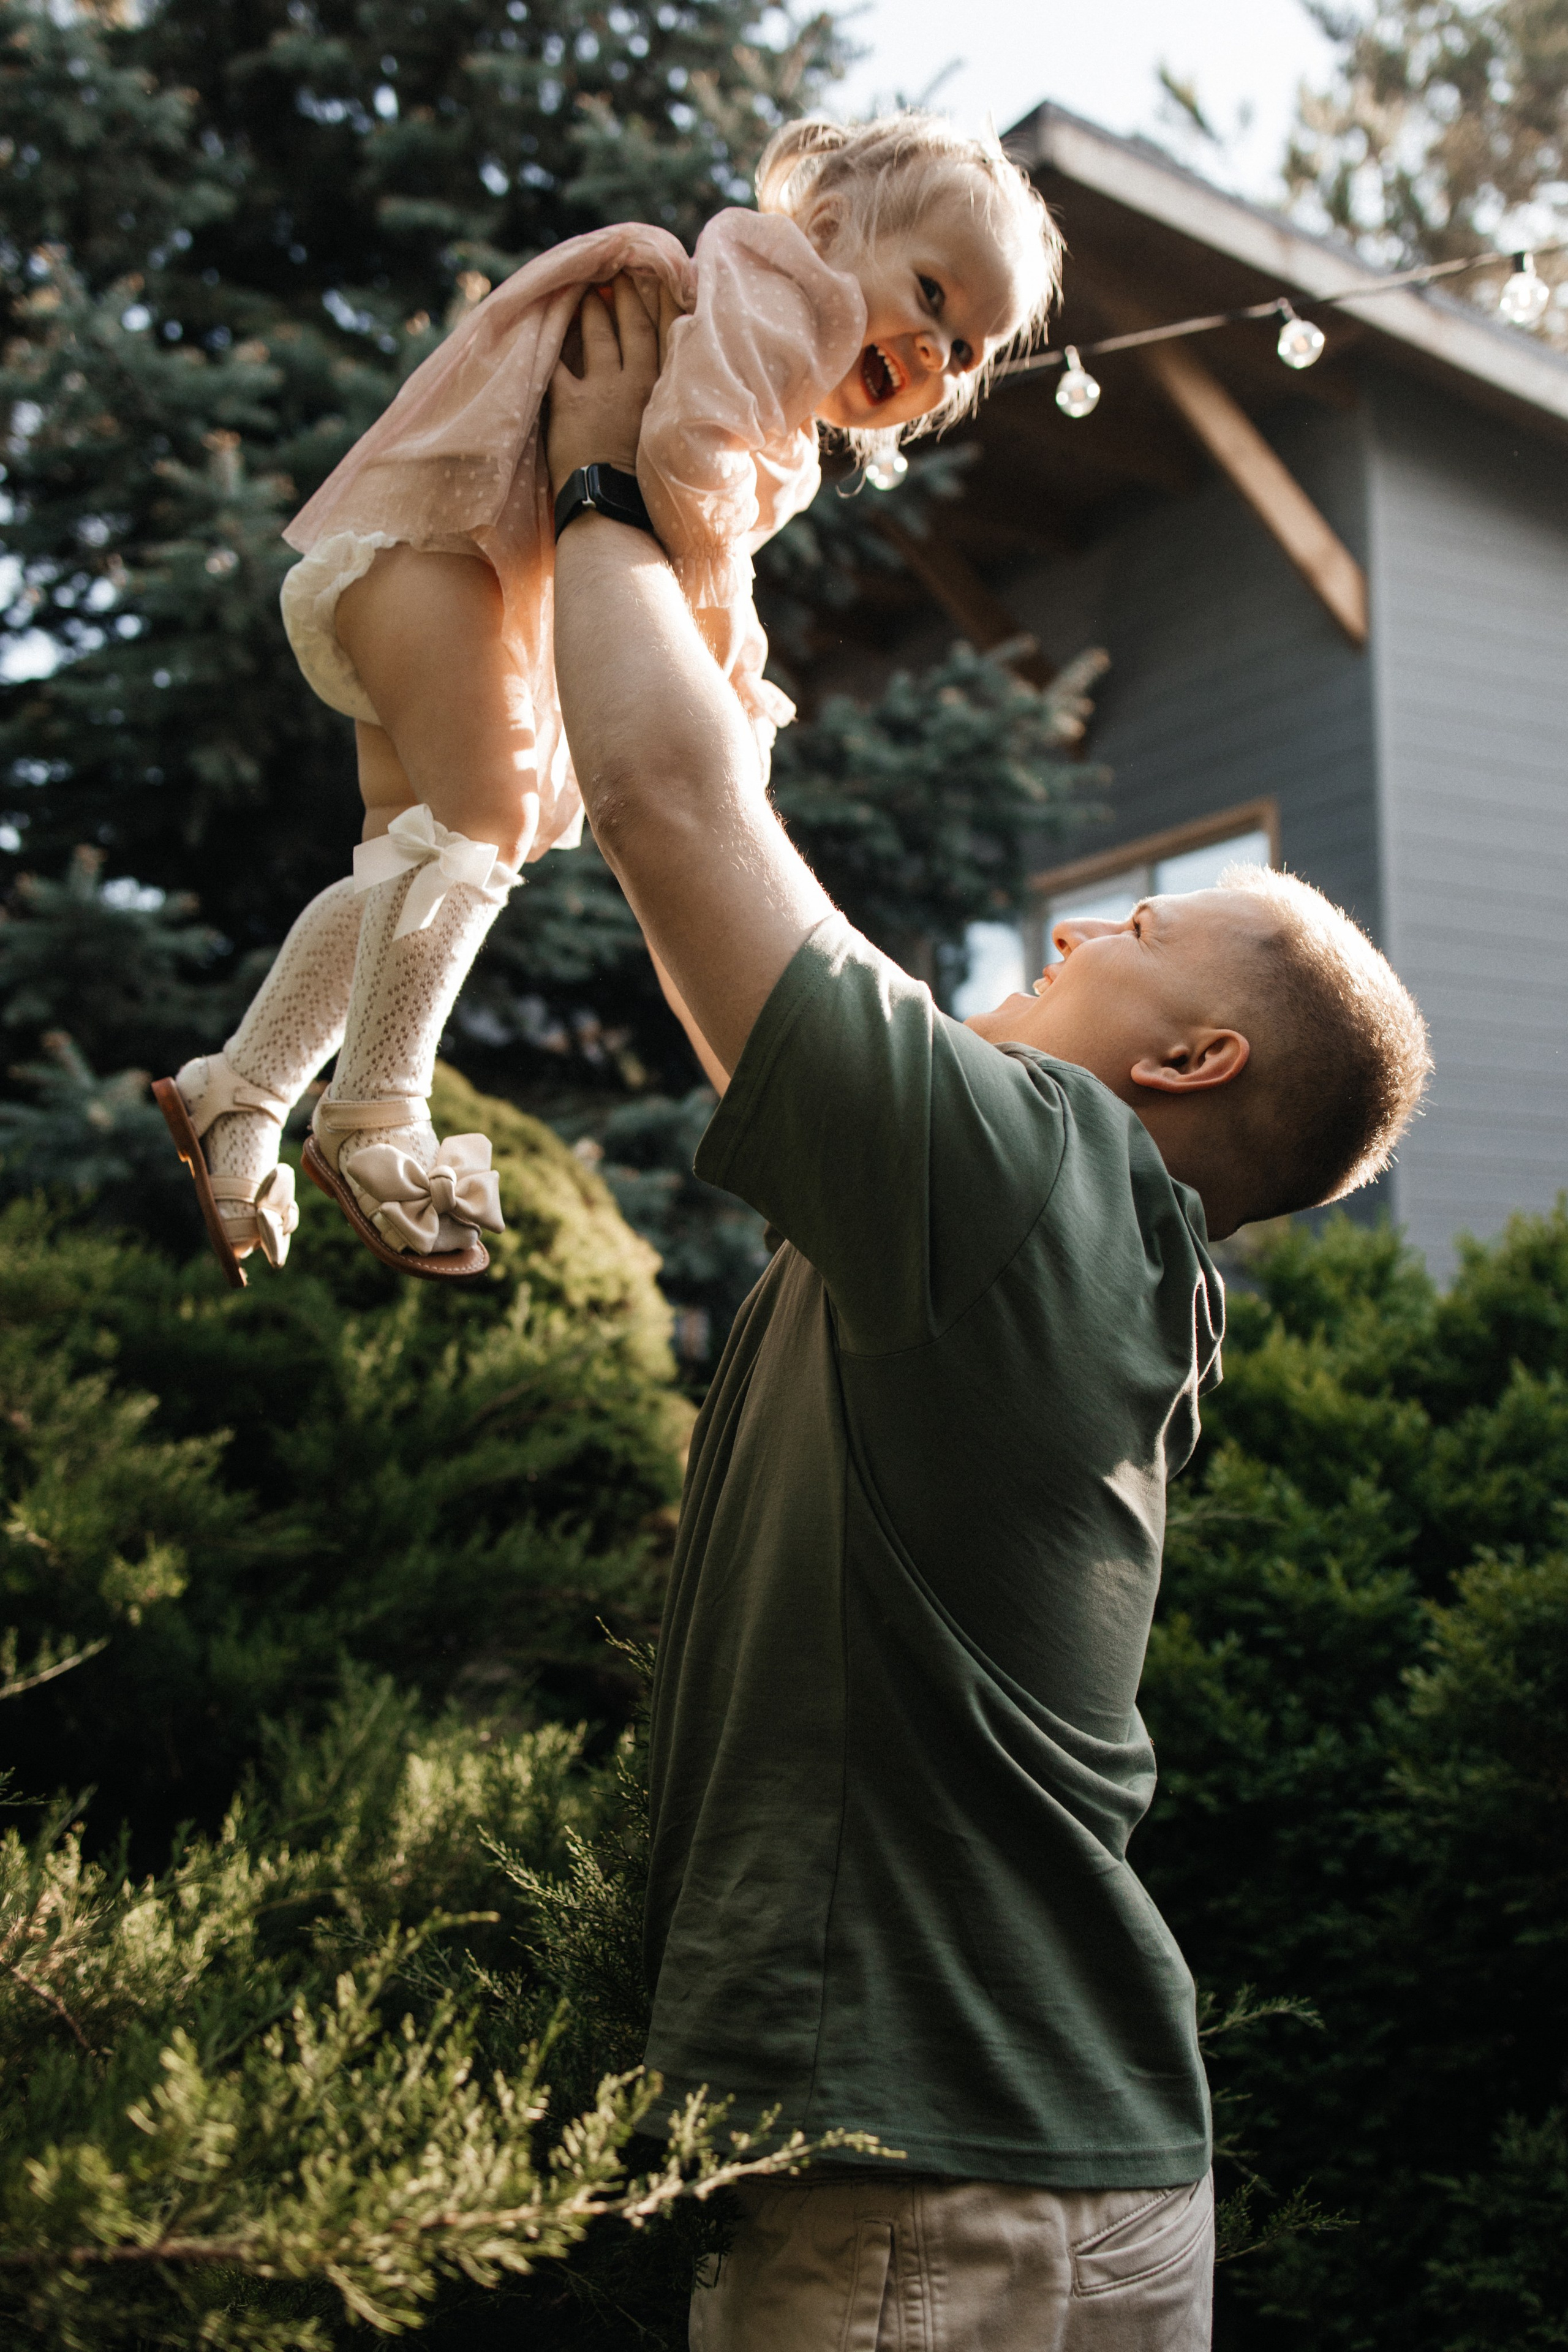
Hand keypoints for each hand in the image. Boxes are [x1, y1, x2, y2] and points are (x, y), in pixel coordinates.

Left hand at [547, 272, 677, 495]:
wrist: (614, 511)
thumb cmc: (650, 494)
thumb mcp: (674, 448)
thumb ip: (680, 422)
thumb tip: (701, 419)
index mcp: (663, 394)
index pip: (666, 337)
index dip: (665, 304)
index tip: (665, 278)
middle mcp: (633, 383)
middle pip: (632, 327)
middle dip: (628, 296)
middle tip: (622, 272)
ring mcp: (599, 390)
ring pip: (596, 335)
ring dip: (593, 309)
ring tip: (589, 291)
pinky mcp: (567, 402)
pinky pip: (556, 361)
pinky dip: (550, 341)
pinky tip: (546, 323)